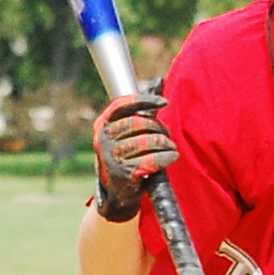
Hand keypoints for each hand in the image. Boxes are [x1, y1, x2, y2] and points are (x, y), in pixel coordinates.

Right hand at [91, 90, 177, 221]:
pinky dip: (165, 157)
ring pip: (147, 141)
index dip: (145, 101)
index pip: (123, 105)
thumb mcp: (127, 132)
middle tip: (168, 136)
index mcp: (102, 125)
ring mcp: (111, 157)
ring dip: (165, 143)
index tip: (165, 102)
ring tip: (170, 147)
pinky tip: (171, 156)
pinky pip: (151, 160)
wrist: (116, 194)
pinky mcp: (123, 174)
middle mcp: (103, 140)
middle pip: (138, 123)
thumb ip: (141, 108)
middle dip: (159, 128)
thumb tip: (158, 80)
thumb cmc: (126, 156)